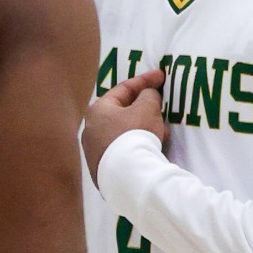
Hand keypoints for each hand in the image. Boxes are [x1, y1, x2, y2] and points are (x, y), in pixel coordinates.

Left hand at [82, 68, 167, 183]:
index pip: (123, 89)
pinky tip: (152, 148)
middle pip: (123, 112)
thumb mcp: (147, 108)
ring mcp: (94, 151)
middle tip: (162, 108)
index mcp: (97, 110)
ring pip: (124, 132)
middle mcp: (90, 129)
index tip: (161, 76)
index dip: (145, 80)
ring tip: (162, 132)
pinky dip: (137, 145)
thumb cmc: (135, 134)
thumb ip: (149, 95)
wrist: (128, 176)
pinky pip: (123, 149)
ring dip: (144, 129)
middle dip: (145, 109)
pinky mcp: (102, 168)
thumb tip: (148, 95)